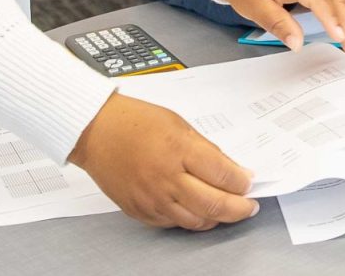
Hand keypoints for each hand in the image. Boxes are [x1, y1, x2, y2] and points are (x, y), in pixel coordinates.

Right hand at [68, 93, 257, 229]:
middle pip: (214, 205)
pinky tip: (196, 210)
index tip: (249, 182)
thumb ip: (205, 149)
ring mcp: (152, 199)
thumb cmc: (134, 121)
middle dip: (239, 208)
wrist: (94, 131)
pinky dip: (189, 219)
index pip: (224, 175)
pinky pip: (172, 223)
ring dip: (216, 218)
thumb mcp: (179, 123)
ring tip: (226, 210)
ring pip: (195, 221)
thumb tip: (230, 170)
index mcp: (179, 150)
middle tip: (249, 206)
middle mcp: (166, 178)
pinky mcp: (139, 211)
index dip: (242, 182)